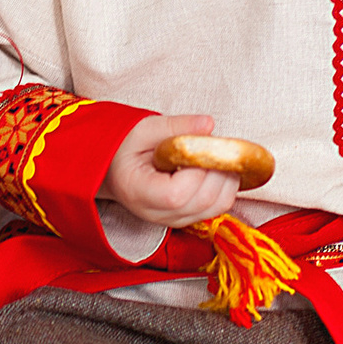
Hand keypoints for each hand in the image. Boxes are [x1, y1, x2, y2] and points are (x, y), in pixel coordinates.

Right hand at [105, 114, 242, 228]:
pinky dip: (226, 187)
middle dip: (218, 170)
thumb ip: (175, 126)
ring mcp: (173, 219)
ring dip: (227, 178)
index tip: (198, 146)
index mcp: (137, 192)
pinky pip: (217, 208)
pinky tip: (218, 168)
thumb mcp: (143, 129)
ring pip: (216, 206)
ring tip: (217, 155)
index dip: (197, 170)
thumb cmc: (124, 148)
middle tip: (215, 145)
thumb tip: (208, 124)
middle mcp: (156, 213)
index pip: (176, 194)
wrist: (115, 169)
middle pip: (201, 201)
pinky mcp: (186, 218)